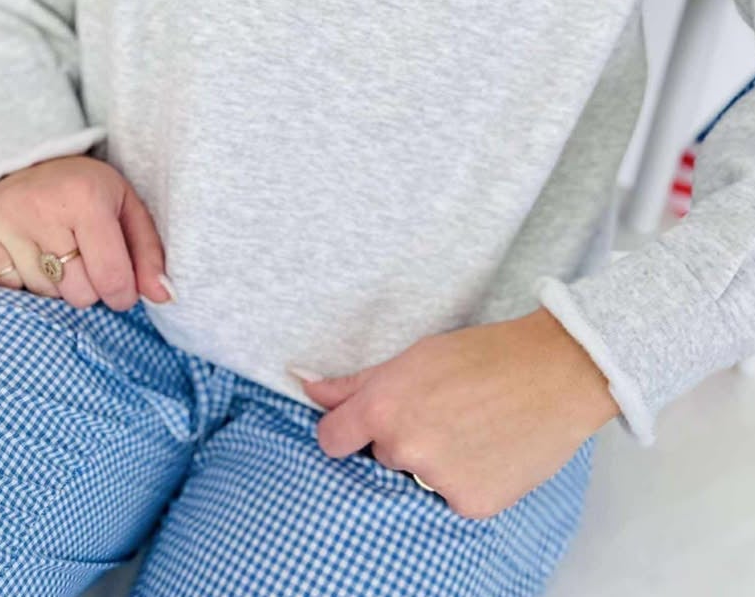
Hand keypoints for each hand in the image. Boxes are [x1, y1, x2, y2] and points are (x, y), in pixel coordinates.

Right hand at [0, 152, 174, 310]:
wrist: (31, 156)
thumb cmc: (87, 191)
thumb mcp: (127, 209)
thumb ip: (149, 254)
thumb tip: (165, 296)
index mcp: (87, 198)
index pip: (112, 279)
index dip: (123, 293)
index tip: (121, 285)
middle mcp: (42, 206)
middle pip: (79, 294)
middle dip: (89, 286)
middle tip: (84, 255)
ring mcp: (6, 218)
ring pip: (45, 295)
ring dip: (57, 283)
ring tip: (55, 248)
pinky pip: (11, 287)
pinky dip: (25, 278)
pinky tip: (29, 249)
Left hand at [292, 307, 619, 519]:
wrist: (553, 374)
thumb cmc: (483, 356)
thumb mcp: (411, 357)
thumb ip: (356, 383)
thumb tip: (308, 387)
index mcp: (383, 408)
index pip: (331, 440)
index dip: (343, 431)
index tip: (358, 427)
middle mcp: (404, 448)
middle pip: (379, 456)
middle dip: (399, 438)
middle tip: (438, 412)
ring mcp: (438, 480)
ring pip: (415, 477)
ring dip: (431, 462)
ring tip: (467, 428)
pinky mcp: (471, 504)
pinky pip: (450, 497)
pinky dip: (464, 479)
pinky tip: (487, 450)